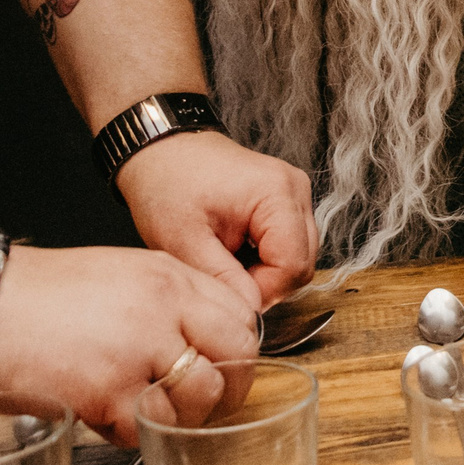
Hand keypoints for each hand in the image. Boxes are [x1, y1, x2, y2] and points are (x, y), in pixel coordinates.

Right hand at [0, 243, 261, 445]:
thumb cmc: (40, 293)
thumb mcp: (122, 273)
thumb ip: (169, 300)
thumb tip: (206, 337)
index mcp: (169, 276)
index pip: (242, 316)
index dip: (240, 350)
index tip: (227, 368)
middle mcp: (162, 308)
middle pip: (236, 355)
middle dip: (231, 388)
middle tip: (210, 405)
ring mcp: (136, 350)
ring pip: (200, 398)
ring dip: (182, 416)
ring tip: (152, 413)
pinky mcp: (106, 392)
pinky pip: (148, 427)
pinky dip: (135, 432)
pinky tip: (112, 417)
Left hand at [117, 130, 316, 311]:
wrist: (161, 150)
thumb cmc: (167, 184)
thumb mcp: (183, 240)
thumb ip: (221, 280)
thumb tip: (249, 314)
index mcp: (277, 194)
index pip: (293, 266)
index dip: (262, 291)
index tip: (227, 295)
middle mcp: (296, 190)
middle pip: (302, 263)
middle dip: (264, 284)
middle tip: (223, 280)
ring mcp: (295, 193)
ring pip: (298, 257)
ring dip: (265, 272)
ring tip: (225, 263)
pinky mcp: (287, 200)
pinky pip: (290, 244)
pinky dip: (265, 258)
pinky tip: (235, 251)